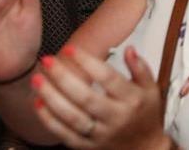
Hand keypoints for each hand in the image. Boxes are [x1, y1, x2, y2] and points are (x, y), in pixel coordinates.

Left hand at [34, 45, 169, 149]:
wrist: (146, 148)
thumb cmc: (146, 114)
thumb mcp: (151, 89)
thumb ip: (140, 68)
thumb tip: (128, 49)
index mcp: (132, 100)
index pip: (108, 78)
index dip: (88, 62)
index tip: (70, 49)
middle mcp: (116, 118)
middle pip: (86, 98)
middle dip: (63, 78)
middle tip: (47, 60)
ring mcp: (101, 135)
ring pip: (73, 118)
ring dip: (51, 98)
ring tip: (37, 79)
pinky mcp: (88, 147)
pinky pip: (65, 135)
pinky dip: (49, 120)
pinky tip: (37, 103)